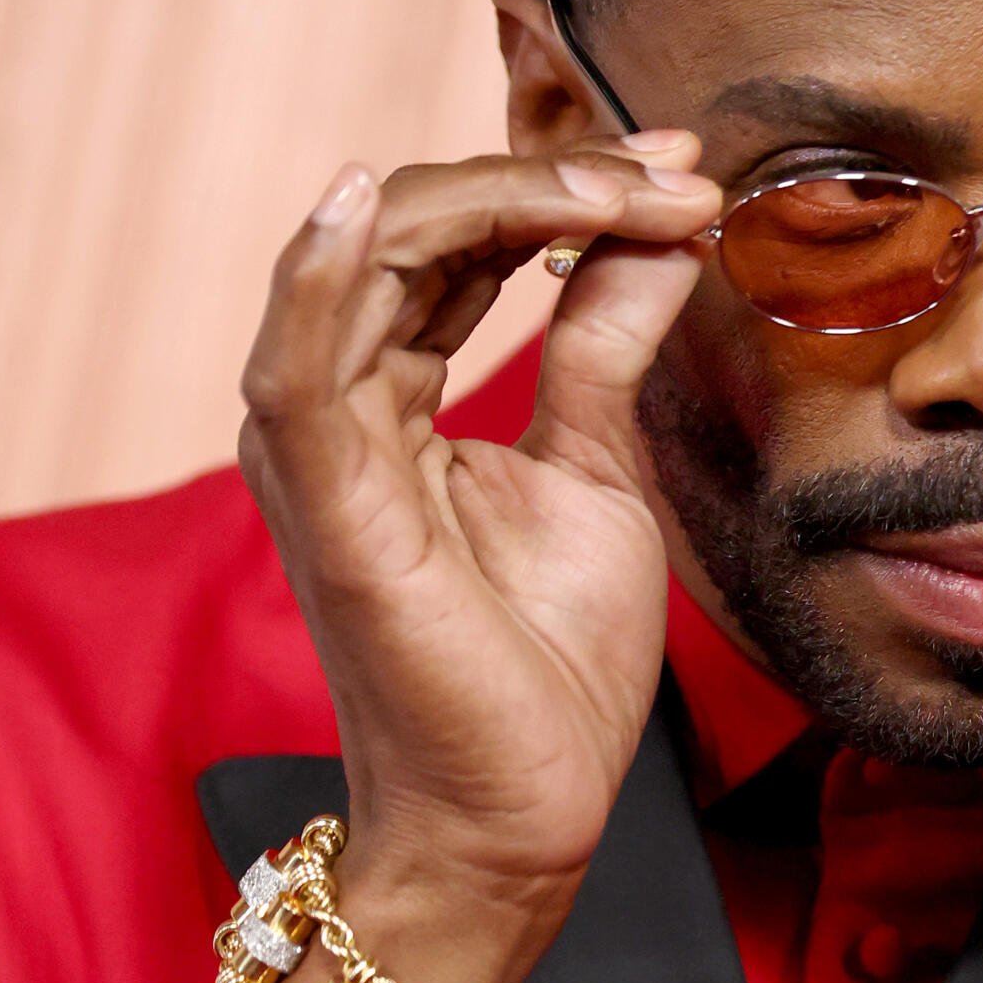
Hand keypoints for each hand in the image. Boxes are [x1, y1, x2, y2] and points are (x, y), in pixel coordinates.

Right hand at [239, 134, 719, 982]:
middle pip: (417, 229)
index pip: (460, 240)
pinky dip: (325, 271)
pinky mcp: (327, 506)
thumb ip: (607, 341)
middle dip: (552, 180)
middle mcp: (341, 405)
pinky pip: (297, 367)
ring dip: (496, 200)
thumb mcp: (600, 465)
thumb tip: (663, 228)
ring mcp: (322, 450)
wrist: (526, 813)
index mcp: (392, 394)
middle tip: (675, 175)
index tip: (684, 169)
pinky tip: (365, 201)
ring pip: (370, 262)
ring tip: (614, 186)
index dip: (565, 183)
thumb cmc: (548, 663)